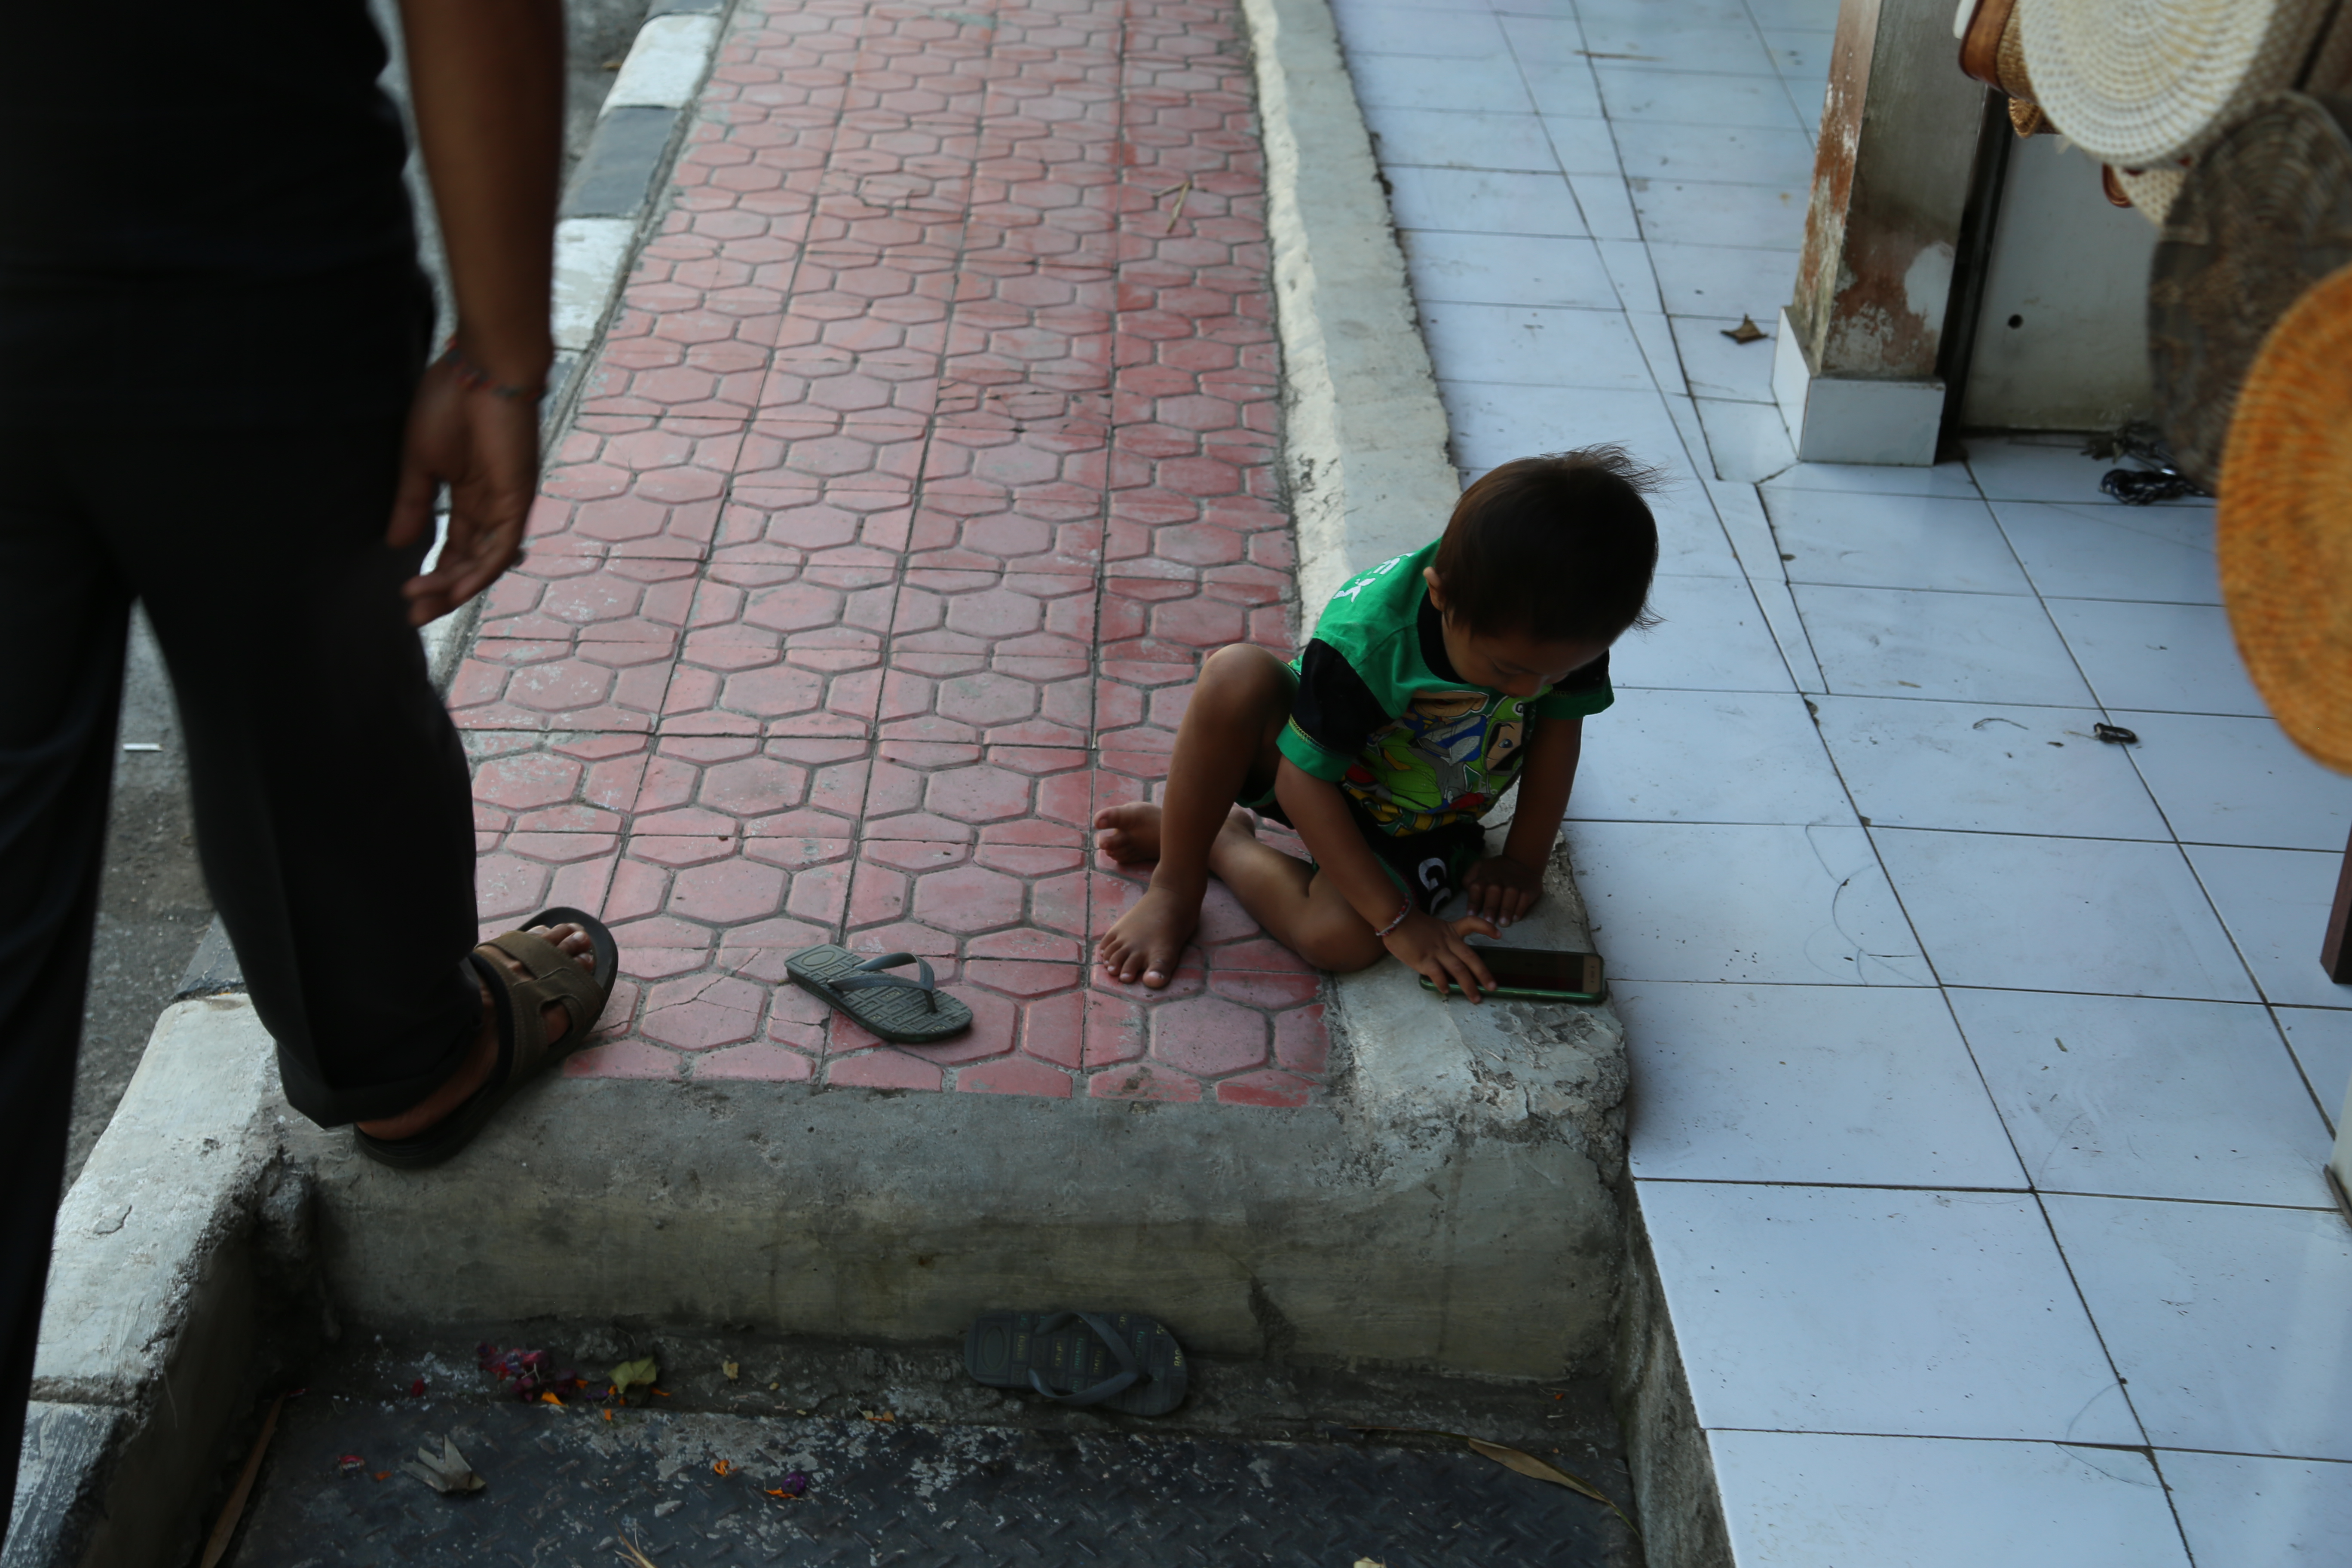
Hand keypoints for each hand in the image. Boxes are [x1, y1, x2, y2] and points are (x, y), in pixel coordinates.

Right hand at [386, 352, 541, 626]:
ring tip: (422, 605)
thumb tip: (396, 544)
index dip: (433, 575)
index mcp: (468, 495)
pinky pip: (502, 545)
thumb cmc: (448, 402)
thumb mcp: (418, 462)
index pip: (454, 548)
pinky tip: (457, 589)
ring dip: (454, 586)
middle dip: (442, 592)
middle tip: (413, 618)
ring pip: (486, 561)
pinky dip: (481, 570)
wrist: (481, 368)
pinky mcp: (518, 496)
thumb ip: (411, 504)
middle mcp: (491, 505)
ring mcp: (507, 503)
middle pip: (470, 562)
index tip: (405, 598)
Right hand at [1383, 909, 1499, 1002]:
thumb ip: (1441, 940)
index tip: (1499, 934)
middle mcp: (1447, 941)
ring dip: (1468, 985)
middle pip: (1470, 957)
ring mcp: (1437, 951)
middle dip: (1483, 973)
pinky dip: (1444, 983)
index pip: (1472, 923)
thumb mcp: (1432, 927)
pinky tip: (1447, 991)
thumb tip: (1446, 957)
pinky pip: (1438, 974)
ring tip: (1475, 998)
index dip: (1486, 928)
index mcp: (1450, 930)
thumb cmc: (1410, 924)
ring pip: (1458, 969)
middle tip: (1492, 987)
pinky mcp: (1424, 959)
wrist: (1395, 918)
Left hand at [1462, 854, 1543, 926]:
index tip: (1471, 915)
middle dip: (1490, 907)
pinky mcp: (1528, 889)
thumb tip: (1466, 888)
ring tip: (1503, 923)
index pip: (1476, 888)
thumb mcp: (1479, 867)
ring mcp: (1514, 885)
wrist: (1522, 861)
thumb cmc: (1496, 869)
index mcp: (1485, 877)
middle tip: (1488, 922)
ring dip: (1506, 910)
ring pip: (1510, 896)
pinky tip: (1515, 918)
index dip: (1473, 902)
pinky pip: (1524, 899)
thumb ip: (1470, 877)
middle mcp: (1499, 880)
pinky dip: (1520, 909)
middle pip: (1493, 892)